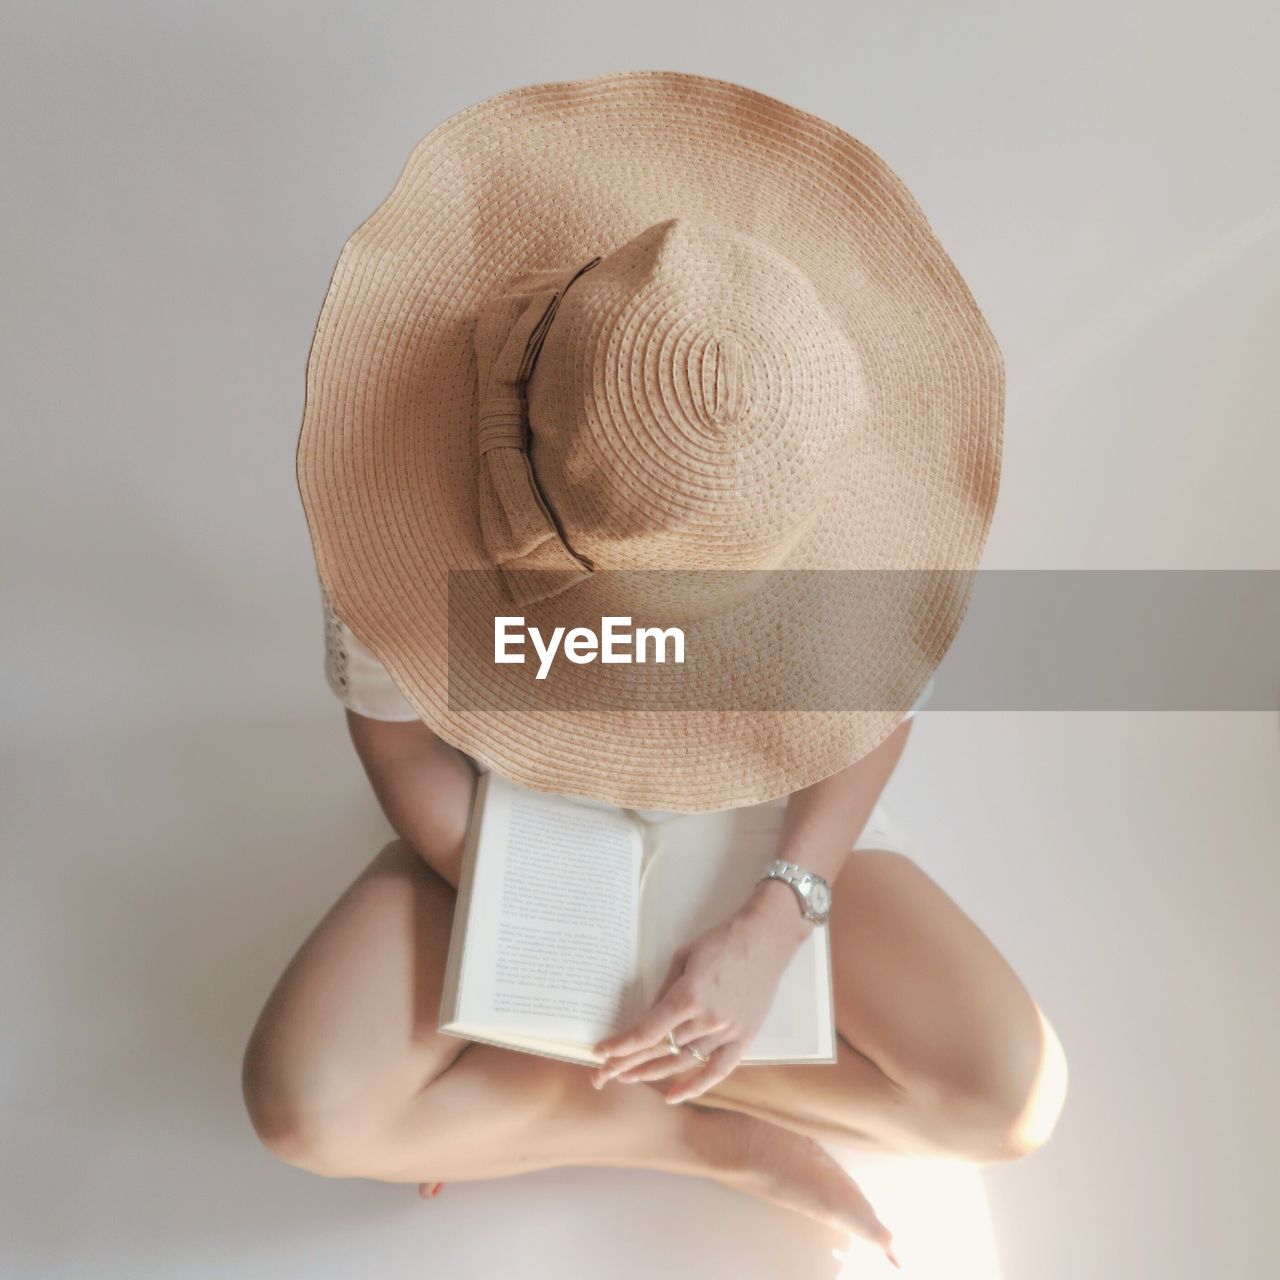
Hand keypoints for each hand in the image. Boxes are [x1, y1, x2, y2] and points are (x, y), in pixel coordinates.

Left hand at [590, 886, 809, 1103]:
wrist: (765, 939)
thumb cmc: (721, 941)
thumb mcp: (682, 958)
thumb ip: (664, 991)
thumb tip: (645, 1018)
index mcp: (688, 996)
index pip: (647, 1031)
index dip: (621, 1045)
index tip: (601, 1052)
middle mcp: (707, 1019)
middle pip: (660, 1050)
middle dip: (627, 1063)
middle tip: (602, 1074)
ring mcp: (727, 1032)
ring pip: (683, 1062)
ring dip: (652, 1072)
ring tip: (627, 1077)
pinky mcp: (744, 1039)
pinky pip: (717, 1071)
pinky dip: (694, 1087)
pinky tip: (672, 1097)